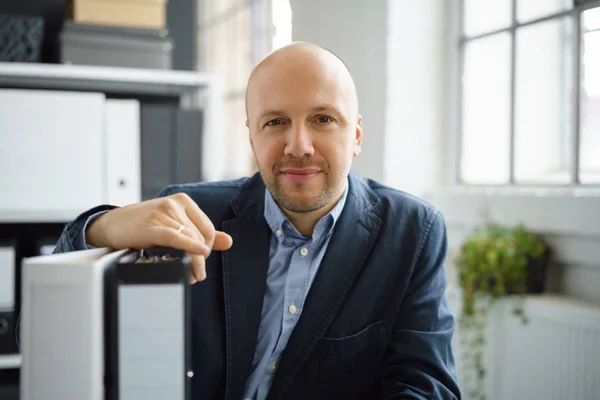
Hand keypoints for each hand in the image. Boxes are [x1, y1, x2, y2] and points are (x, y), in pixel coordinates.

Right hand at [87, 192, 232, 282]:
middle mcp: (175, 204)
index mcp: (184, 202)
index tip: (200, 261)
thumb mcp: (174, 226)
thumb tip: (228, 241)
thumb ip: (201, 233)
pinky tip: (199, 254)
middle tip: (196, 275)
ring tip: (192, 276)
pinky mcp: (152, 226)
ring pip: (191, 240)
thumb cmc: (142, 226)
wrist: (111, 225)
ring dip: (195, 262)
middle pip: (201, 236)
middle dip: (201, 259)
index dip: (208, 248)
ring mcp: (164, 213)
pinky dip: (190, 247)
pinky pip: (177, 238)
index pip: (208, 228)